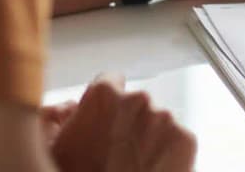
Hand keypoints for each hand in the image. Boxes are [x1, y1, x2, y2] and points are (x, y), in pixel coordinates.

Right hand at [49, 74, 195, 171]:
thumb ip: (64, 117)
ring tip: (133, 165)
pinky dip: (167, 153)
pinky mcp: (186, 139)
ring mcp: (166, 118)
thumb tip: (67, 109)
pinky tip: (151, 169)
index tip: (104, 123)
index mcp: (104, 94)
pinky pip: (176, 140)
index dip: (105, 106)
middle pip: (135, 103)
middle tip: (116, 152)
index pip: (110, 81)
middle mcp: (138, 98)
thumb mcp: (58, 147)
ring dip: (148, 138)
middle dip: (128, 122)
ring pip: (157, 121)